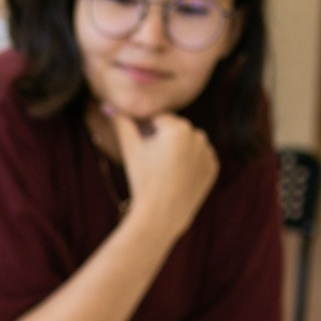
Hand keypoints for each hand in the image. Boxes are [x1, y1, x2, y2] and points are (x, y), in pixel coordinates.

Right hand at [111, 109, 217, 237]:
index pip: (158, 119)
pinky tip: (177, 176)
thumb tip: (106, 104)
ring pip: (187, 143)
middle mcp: (198, 136)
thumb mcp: (130, 149)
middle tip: (151, 164)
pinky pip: (199, 157)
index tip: (141, 150)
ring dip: (176, 149)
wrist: (161, 216)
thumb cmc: (142, 181)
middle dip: (162, 140)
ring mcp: (208, 152)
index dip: (146, 132)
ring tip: (164, 171)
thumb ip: (121, 122)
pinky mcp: (213, 167)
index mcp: (178, 127)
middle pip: (174, 130)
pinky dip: (189, 163)